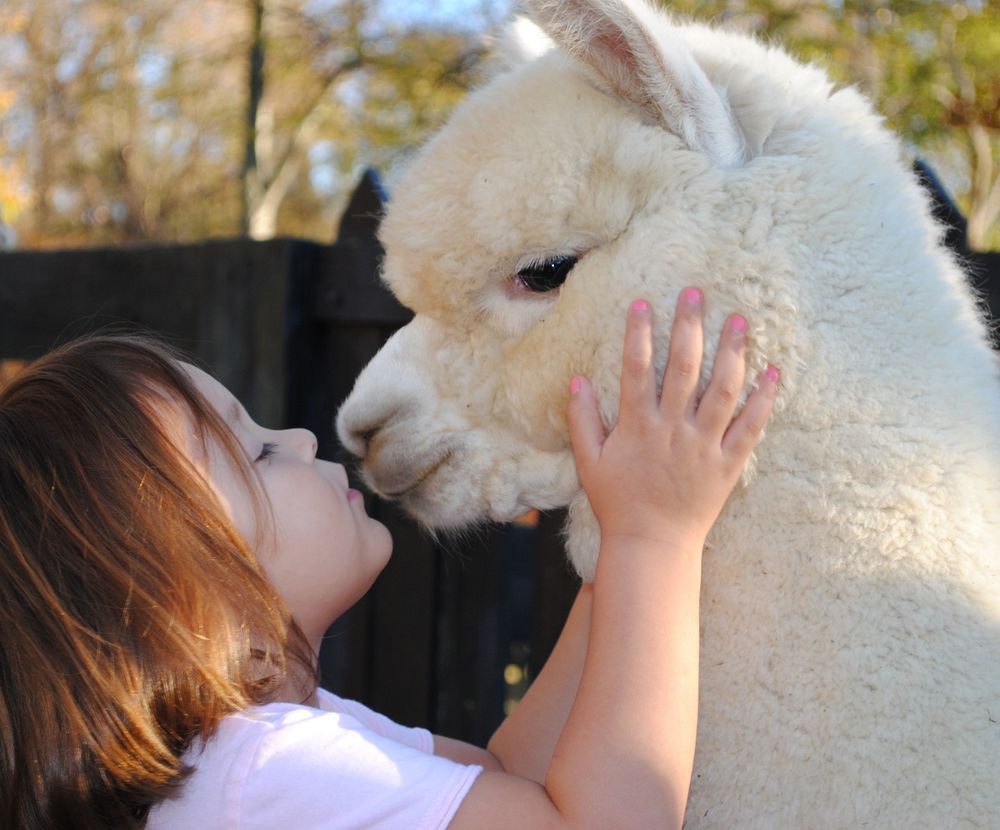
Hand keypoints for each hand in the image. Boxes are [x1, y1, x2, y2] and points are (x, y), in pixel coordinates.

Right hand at [567, 288, 778, 549]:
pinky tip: (773, 372)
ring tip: (739, 319)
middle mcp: (673, 429)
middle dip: (689, 326)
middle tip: (696, 293)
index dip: (639, 333)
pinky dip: (764, 399)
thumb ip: (582, 419)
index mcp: (638, 426)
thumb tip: (576, 379)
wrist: (652, 545)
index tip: (644, 303)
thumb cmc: (617, 502)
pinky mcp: (728, 464)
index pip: (637, 368)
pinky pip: (750, 427)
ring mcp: (704, 446)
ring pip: (723, 389)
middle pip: (684, 367)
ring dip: (732, 351)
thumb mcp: (589, 461)